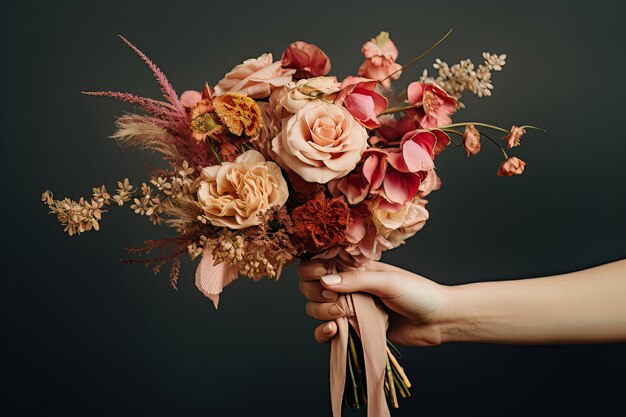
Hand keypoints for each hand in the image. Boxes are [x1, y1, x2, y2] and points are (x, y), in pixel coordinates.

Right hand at [298, 260, 450, 345]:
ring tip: (340, 316)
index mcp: (355, 267)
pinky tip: (334, 331)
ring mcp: (349, 308)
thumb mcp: (388, 282)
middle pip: (311, 286)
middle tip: (334, 300)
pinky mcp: (354, 329)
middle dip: (314, 293)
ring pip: (315, 309)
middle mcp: (348, 286)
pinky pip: (327, 332)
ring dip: (320, 313)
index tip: (321, 275)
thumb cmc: (419, 294)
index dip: (312, 268)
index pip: (320, 262)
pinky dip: (323, 333)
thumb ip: (356, 280)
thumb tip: (324, 280)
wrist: (438, 321)